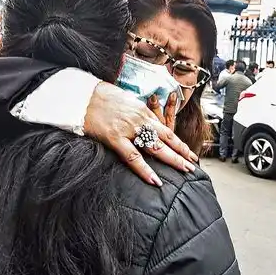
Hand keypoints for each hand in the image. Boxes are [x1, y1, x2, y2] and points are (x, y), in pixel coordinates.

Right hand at [83, 83, 197, 186]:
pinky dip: (145, 170)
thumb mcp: (125, 102)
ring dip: (172, 160)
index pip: (166, 130)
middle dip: (182, 153)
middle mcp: (140, 120)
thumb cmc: (101, 98)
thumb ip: (136, 115)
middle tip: (193, 166)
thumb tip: (143, 125)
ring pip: (156, 148)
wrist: (82, 94)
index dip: (179, 143)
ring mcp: (128, 129)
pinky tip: (155, 180)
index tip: (189, 153)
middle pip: (166, 139)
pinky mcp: (115, 138)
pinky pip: (133, 157)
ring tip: (184, 171)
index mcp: (143, 112)